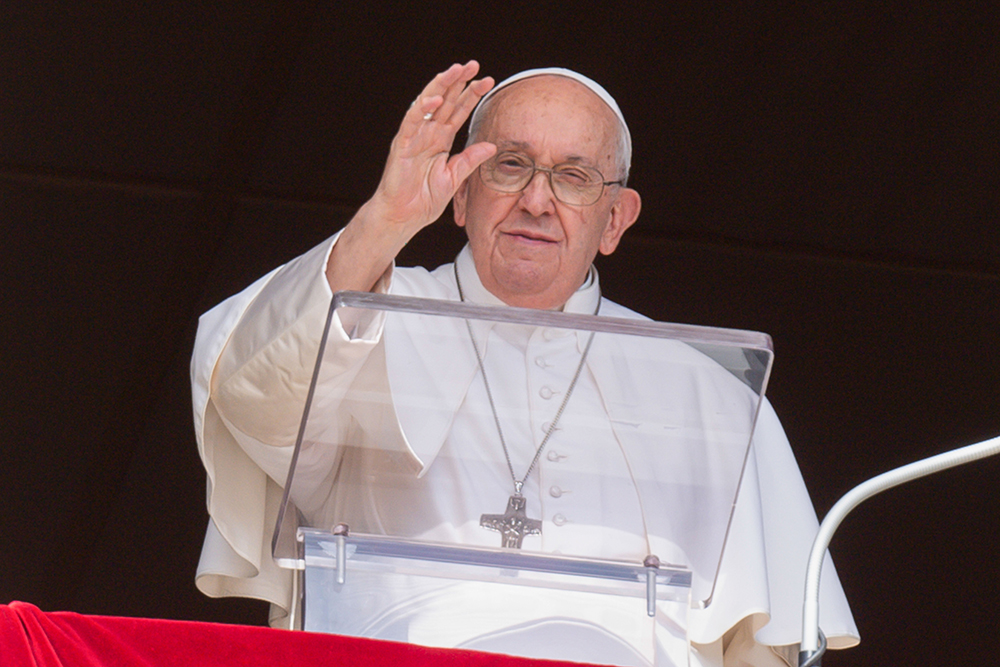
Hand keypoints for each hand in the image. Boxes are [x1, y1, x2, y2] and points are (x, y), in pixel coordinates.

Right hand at [368, 61, 495, 234]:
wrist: (404, 217)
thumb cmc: (424, 199)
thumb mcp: (454, 178)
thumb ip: (470, 160)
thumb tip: (491, 146)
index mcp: (441, 140)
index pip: (459, 111)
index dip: (472, 96)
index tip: (488, 81)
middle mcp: (428, 134)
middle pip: (446, 101)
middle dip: (459, 82)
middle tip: (473, 65)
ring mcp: (414, 137)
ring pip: (428, 104)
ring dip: (441, 86)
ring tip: (455, 71)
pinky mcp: (402, 145)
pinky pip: (411, 123)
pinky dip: (422, 110)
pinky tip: (434, 99)